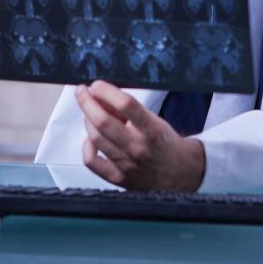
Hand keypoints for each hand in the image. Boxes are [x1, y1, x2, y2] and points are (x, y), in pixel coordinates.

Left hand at [76, 81, 205, 191]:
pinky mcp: (118, 178)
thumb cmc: (165, 144)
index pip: (126, 105)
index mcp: (151, 130)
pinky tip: (91, 139)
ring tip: (91, 113)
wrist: (180, 173)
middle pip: (103, 121)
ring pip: (95, 138)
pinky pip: (91, 161)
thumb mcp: (155, 120)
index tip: (97, 84)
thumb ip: (130, 110)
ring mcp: (127, 165)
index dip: (106, 91)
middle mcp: (138, 148)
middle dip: (87, 102)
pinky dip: (87, 147)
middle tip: (83, 92)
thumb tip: (102, 96)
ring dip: (88, 120)